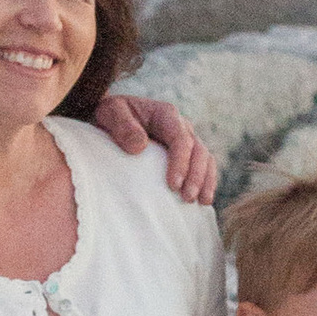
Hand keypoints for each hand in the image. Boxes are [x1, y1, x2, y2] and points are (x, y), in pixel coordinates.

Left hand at [93, 91, 218, 207]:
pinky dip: (206, 183)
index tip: (173, 185)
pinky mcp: (186, 155)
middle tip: (187, 198)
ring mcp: (186, 140)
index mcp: (165, 114)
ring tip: (200, 202)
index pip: (180, 138)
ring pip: (206, 159)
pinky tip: (202, 201)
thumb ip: (122, 126)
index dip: (180, 162)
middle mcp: (181, 126)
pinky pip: (204, 167)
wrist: (114, 119)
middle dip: (196, 175)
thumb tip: (140, 146)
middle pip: (198, 150)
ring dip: (205, 181)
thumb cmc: (112, 116)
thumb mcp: (110, 113)